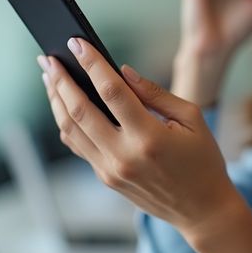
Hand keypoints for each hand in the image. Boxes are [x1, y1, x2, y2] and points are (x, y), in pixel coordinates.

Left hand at [39, 38, 251, 252]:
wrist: (201, 209)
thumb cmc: (202, 160)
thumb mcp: (191, 118)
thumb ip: (154, 93)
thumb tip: (122, 71)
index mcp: (149, 137)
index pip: (111, 91)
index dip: (92, 63)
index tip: (77, 43)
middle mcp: (124, 156)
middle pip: (80, 110)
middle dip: (61, 80)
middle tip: (49, 58)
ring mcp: (110, 170)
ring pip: (70, 129)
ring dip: (56, 100)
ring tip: (49, 77)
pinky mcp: (105, 177)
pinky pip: (77, 145)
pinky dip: (66, 122)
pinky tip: (62, 104)